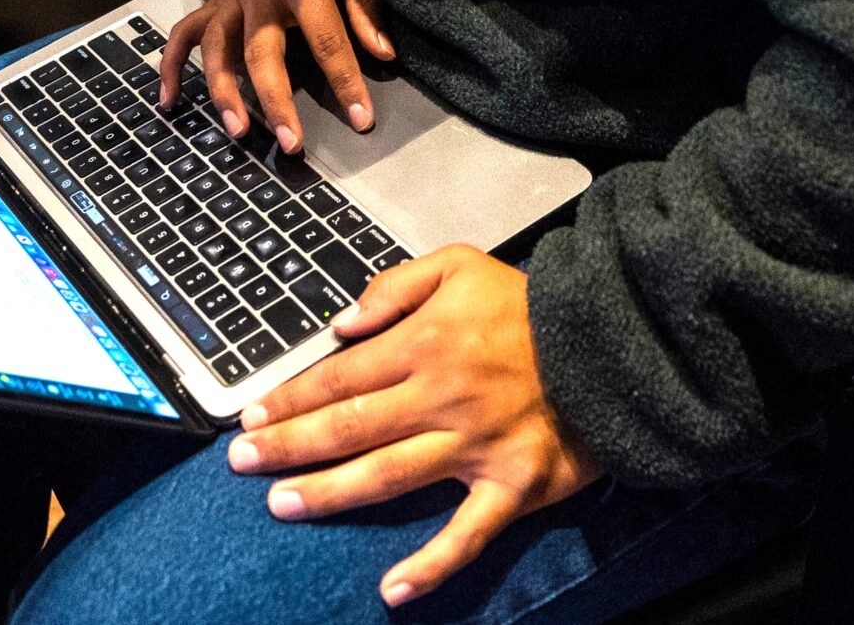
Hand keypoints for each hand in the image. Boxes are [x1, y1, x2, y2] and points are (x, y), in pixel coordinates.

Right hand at [159, 0, 391, 151]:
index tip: (362, 118)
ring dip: (223, 91)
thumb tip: (383, 54)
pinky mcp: (212, 2)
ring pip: (218, 50)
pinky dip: (170, 67)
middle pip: (262, 53)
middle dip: (275, 100)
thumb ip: (363, 5)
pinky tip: (169, 101)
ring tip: (236, 131)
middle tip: (290, 142)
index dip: (346, 81)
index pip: (327, 39)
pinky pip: (183, 35)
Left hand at [228, 247, 600, 605]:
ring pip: (387, 476)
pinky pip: (466, 534)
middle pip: (349, 427)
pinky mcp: (512, 486)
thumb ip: (393, 287)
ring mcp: (476, 447)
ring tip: (282, 505)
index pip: (339, 377)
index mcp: (424, 343)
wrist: (612, 341)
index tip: (252, 414)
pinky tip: (391, 589)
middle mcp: (441, 397)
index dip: (290, 398)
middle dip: (288, 446)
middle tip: (241, 462)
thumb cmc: (530, 305)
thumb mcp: (459, 264)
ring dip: (329, 493)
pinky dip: (430, 565)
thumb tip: (340, 326)